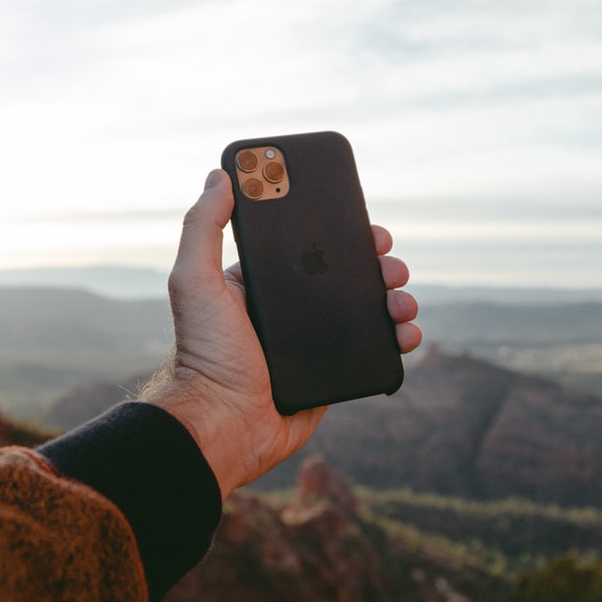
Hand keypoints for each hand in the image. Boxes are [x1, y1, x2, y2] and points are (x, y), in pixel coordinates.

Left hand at [145, 169, 420, 499]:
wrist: (223, 425)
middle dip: (378, 263)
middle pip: (347, 276)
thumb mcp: (195, 282)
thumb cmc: (203, 355)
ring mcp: (314, 344)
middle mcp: (290, 312)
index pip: (309, 248)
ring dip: (395, 297)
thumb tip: (219, 176)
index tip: (364, 222)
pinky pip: (374, 351)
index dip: (340, 232)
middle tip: (389, 262)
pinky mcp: (333, 375)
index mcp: (263, 285)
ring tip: (401, 299)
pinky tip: (406, 332)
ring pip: (368, 310)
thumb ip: (202, 227)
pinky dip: (399, 338)